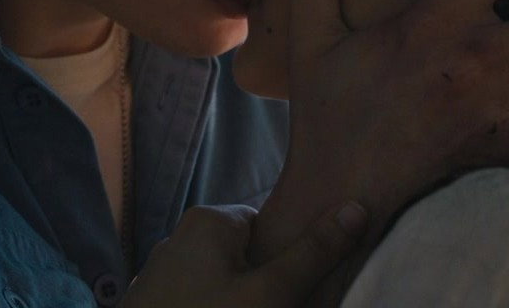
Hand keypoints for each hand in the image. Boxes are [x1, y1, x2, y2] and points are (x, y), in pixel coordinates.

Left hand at [122, 202, 366, 307]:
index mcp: (209, 220)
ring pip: (221, 282)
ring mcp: (162, 273)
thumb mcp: (271, 294)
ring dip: (240, 301)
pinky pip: (198, 298)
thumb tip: (356, 209)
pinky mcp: (152, 302)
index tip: (299, 287)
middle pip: (244, 254)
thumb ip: (313, 254)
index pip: (268, 224)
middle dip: (264, 283)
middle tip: (282, 307)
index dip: (288, 255)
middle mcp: (180, 237)